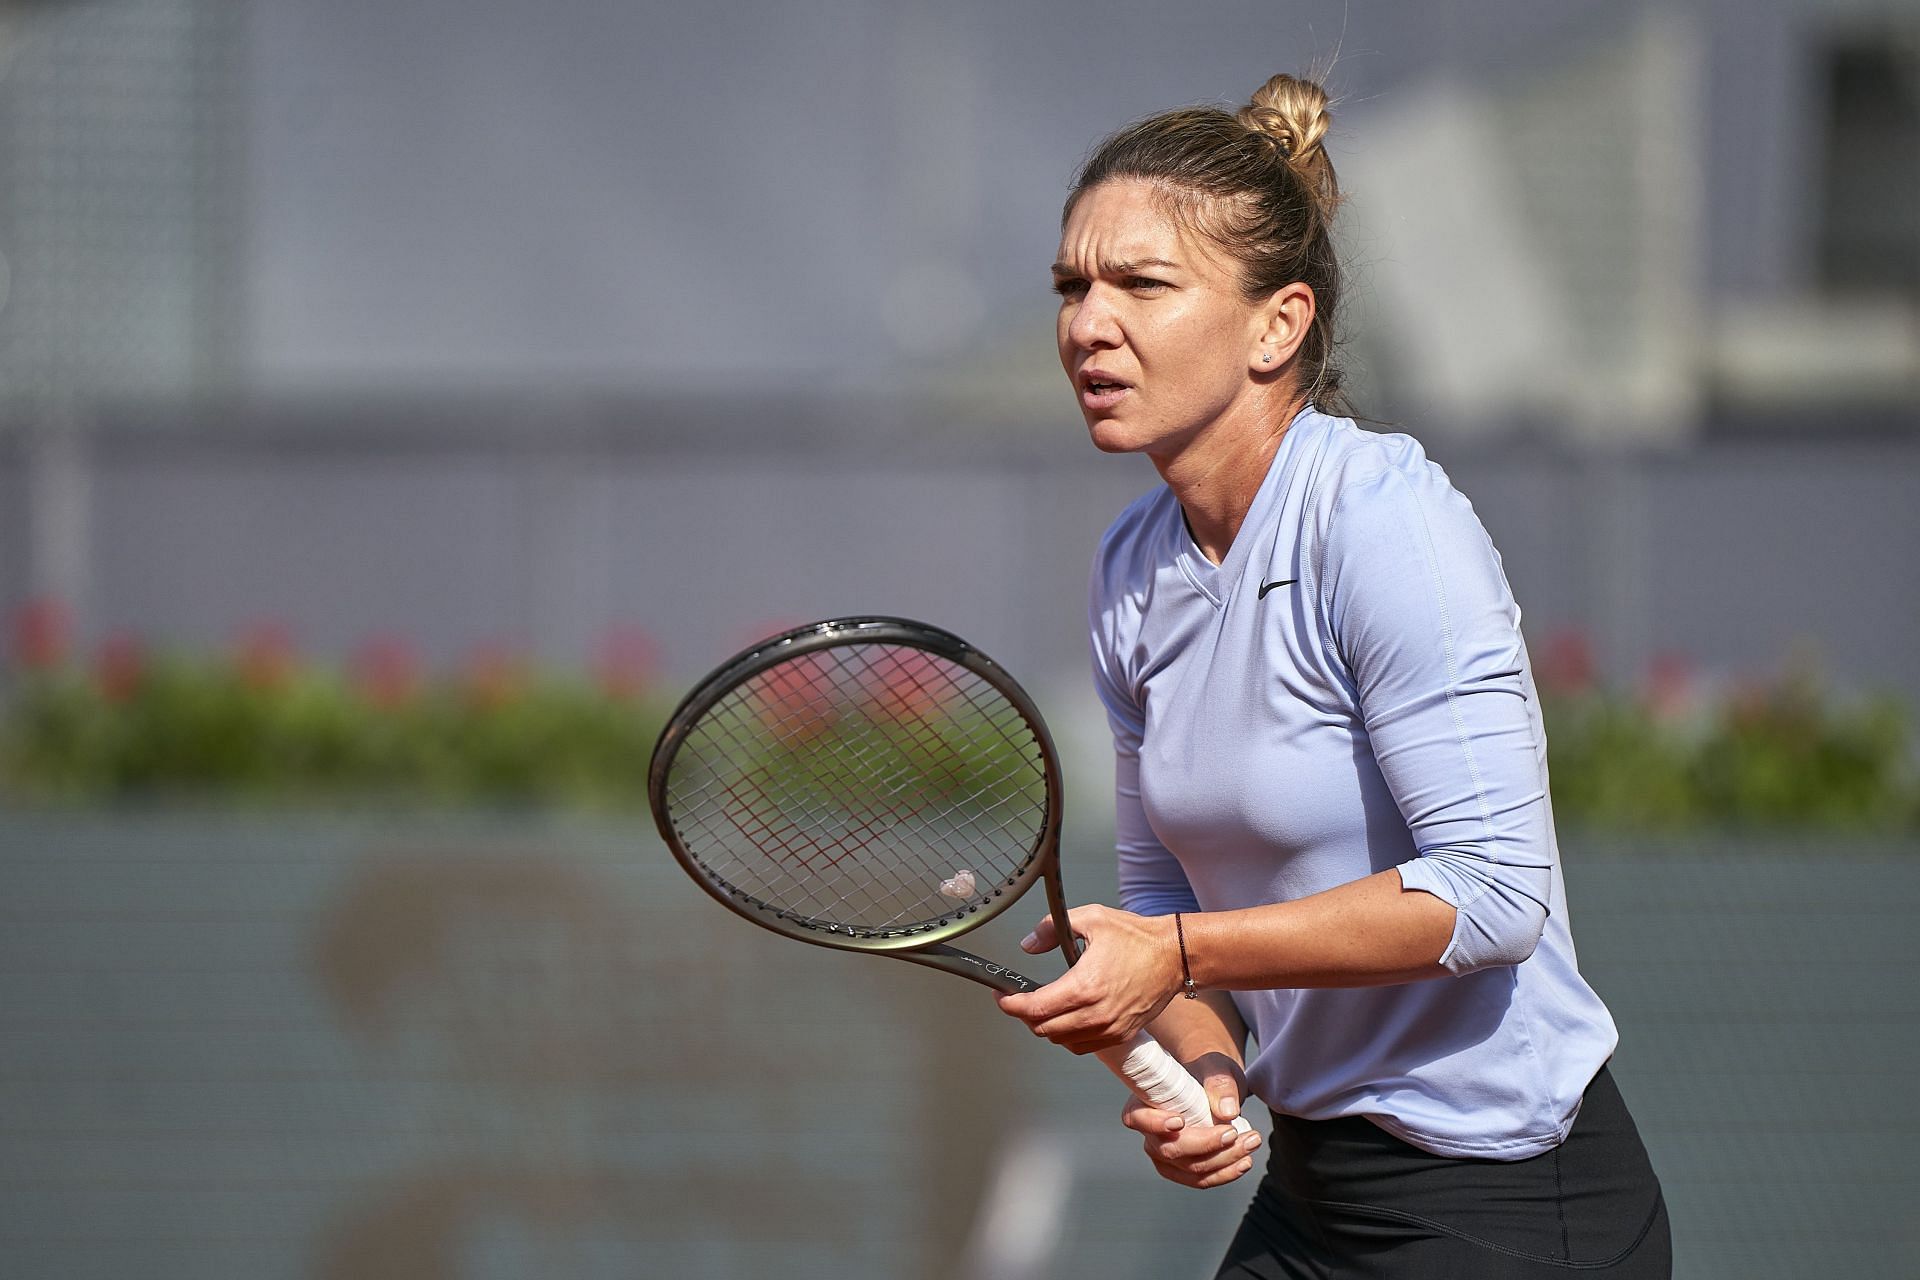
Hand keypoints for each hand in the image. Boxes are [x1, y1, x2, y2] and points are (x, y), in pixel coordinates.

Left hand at [994, 905, 1182, 1053]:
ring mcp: (1109, 1028)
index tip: (1002, 996)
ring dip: (1045, 1027)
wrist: (1174, 956)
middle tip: (1018, 999)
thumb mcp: (1092, 918)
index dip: (1010, 1004)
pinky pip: (1082, 1047)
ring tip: (1041, 1007)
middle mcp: (1096, 1014)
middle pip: (1043, 1029)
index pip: (1034, 1008)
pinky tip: (1065, 1018)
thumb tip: (1028, 944)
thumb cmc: (1138, 938)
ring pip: (1061, 1041)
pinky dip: (1067, 1036)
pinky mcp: (1120, 1035)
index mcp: (1085, 986)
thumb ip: (1052, 928)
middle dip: (1024, 1015)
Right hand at [1122, 1053, 1260, 1188]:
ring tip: (1251, 1142)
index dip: (1155, 1123)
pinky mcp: (1184, 1170)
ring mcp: (1165, 1155)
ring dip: (1223, 1161)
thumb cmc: (1209, 1072)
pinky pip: (1202, 1180)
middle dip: (1206, 1145)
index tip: (1180, 1121)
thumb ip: (1220, 1084)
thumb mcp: (1216, 1068)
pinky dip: (1225, 1173)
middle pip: (1170, 1150)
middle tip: (1234, 1132)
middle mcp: (1149, 1133)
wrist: (1216, 1085)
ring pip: (1190, 1169)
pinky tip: (1245, 1162)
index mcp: (1143, 1102)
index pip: (1138, 1118)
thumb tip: (1227, 1111)